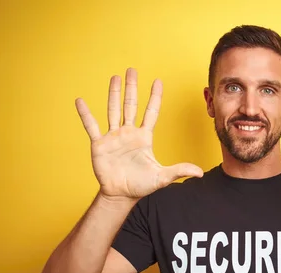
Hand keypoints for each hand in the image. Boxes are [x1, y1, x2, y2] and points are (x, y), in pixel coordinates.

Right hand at [75, 68, 202, 201]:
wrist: (121, 195)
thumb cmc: (141, 185)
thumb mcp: (162, 177)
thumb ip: (179, 171)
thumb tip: (200, 172)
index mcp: (144, 137)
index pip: (151, 112)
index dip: (155, 97)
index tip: (157, 81)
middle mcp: (129, 133)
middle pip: (131, 105)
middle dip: (132, 87)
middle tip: (132, 70)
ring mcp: (114, 137)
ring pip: (113, 110)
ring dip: (113, 93)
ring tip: (114, 77)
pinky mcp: (99, 144)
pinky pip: (91, 126)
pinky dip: (86, 114)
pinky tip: (80, 101)